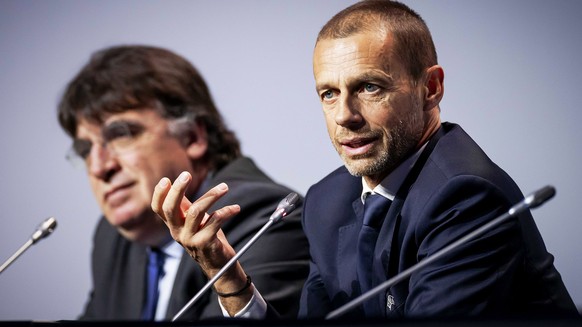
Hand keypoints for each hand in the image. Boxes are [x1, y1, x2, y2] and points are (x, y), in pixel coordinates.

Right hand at [151, 171, 252, 313]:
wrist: (220, 265)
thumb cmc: (208, 238)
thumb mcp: (195, 221)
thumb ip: (185, 206)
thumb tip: (178, 184)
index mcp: (174, 225)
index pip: (158, 209)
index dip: (159, 194)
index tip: (167, 179)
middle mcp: (178, 233)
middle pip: (171, 209)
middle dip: (177, 189)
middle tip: (187, 174)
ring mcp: (190, 239)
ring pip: (195, 211)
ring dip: (212, 195)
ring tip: (224, 187)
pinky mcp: (205, 243)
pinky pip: (215, 222)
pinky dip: (226, 211)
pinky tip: (235, 208)